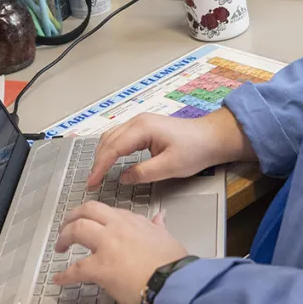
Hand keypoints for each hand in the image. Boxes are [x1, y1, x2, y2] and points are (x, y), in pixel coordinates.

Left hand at [54, 203, 188, 303]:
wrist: (173, 281)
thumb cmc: (172, 263)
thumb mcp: (167, 238)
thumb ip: (158, 226)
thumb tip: (160, 217)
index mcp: (133, 221)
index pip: (109, 211)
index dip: (97, 217)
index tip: (93, 222)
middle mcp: (118, 227)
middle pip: (88, 211)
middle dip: (73, 217)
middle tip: (66, 226)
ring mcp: (107, 245)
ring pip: (78, 229)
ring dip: (64, 236)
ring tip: (59, 245)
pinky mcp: (100, 267)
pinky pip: (76, 269)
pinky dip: (65, 274)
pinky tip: (59, 278)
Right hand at [86, 110, 255, 189]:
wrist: (211, 138)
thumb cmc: (194, 150)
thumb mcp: (169, 167)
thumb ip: (143, 173)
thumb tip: (122, 178)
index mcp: (143, 128)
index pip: (113, 148)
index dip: (100, 166)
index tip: (91, 182)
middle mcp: (138, 121)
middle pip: (109, 139)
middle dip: (98, 160)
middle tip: (91, 181)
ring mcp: (141, 122)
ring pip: (112, 136)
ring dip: (103, 154)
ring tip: (97, 173)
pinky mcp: (144, 127)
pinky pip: (120, 136)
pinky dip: (111, 149)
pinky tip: (109, 160)